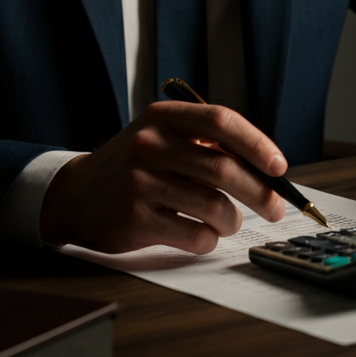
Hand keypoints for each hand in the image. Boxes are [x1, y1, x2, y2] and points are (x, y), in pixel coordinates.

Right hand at [39, 101, 286, 252]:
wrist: (76, 195)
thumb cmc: (133, 166)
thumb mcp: (161, 137)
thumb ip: (204, 144)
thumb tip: (264, 167)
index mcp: (162, 117)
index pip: (221, 121)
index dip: (257, 144)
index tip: (279, 166)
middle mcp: (150, 144)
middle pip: (224, 168)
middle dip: (260, 192)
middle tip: (275, 207)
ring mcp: (141, 182)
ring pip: (214, 206)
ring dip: (233, 220)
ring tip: (229, 222)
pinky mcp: (136, 219)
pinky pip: (194, 235)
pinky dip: (209, 239)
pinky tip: (202, 234)